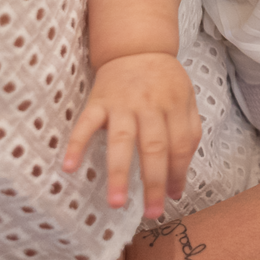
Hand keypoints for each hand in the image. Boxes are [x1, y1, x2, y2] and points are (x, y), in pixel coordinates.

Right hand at [63, 53, 201, 218]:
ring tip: (117, 202)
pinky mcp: (98, 100)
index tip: (172, 197)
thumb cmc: (164, 80)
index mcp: (174, 105)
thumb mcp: (187, 98)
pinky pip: (86, 123)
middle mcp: (150, 105)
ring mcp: (122, 103)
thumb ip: (189, 132)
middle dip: (153, 182)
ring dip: (119, 172)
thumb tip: (179, 178)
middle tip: (152, 213)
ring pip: (122, 140)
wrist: (137, 46)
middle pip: (154, 147)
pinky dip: (77, 144)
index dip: (178, 173)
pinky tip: (70, 167)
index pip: (180, 145)